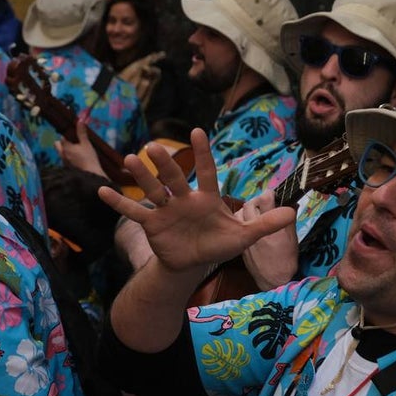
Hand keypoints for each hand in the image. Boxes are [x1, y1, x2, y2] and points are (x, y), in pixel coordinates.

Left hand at [56, 121, 106, 176]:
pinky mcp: (67, 169)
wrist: (91, 176)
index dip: (67, 134)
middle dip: (63, 142)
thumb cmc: (89, 159)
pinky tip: (78, 159)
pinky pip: (65, 160)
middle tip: (73, 142)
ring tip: (77, 150)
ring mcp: (64, 162)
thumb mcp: (86, 144)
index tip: (73, 133)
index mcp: (65, 147)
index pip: (62, 137)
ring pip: (61, 153)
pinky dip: (69, 158)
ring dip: (66, 150)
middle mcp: (62, 154)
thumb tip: (80, 121)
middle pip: (57, 144)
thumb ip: (82, 132)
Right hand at [98, 128, 293, 272]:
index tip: (197, 131)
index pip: (206, 171)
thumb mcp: (243, 237)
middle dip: (164, 164)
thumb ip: (265, 223)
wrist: (191, 264)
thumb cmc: (217, 245)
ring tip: (129, 158)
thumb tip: (293, 211)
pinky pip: (134, 212)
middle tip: (153, 146)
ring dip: (140, 176)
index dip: (203, 153)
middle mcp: (184, 198)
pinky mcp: (152, 224)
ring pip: (152, 190)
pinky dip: (119, 203)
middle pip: (174, 177)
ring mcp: (166, 210)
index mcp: (206, 198)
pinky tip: (102, 191)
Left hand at [239, 191, 297, 289]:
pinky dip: (243, 221)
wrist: (273, 281)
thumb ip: (289, 220)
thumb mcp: (293, 238)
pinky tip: (250, 224)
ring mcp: (244, 237)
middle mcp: (255, 230)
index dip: (270, 193)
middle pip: (250, 204)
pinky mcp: (239, 243)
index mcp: (271, 227)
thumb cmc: (286, 261)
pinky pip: (237, 226)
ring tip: (257, 213)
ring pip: (240, 214)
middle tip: (265, 202)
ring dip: (248, 210)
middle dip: (257, 200)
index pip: (266, 199)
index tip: (274, 194)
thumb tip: (291, 204)